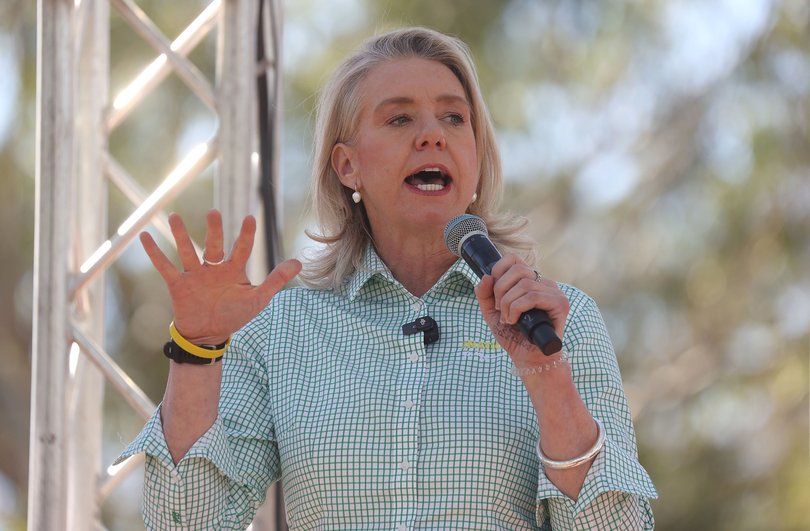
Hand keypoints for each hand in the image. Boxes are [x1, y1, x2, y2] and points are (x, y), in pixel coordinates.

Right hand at [140, 209, 300, 343]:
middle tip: (214, 212)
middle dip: (214, 231)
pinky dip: (155, 253)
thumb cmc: (235, 315)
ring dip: (180, 235)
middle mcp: (214, 268)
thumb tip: (299, 263)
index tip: (250, 218)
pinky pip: (165, 267)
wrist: (209, 335)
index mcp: (234, 269)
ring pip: (187, 251)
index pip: (242, 248)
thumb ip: (276, 280)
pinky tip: (144, 236)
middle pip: (214, 245)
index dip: (246, 235)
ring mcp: (195, 275)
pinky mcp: (178, 285)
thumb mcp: (258, 299)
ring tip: (173, 217)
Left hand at [474, 254, 568, 360]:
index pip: (513, 259)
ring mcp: (554, 293)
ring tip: (507, 319)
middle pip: (518, 269)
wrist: (528, 358)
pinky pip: (533, 297)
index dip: (498, 271)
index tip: (494, 292)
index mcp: (530, 281)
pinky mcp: (560, 304)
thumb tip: (486, 276)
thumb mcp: (491, 312)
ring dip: (508, 303)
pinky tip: (515, 321)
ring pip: (524, 284)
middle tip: (499, 309)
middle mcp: (544, 283)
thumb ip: (484, 294)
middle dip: (501, 289)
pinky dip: (517, 309)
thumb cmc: (513, 335)